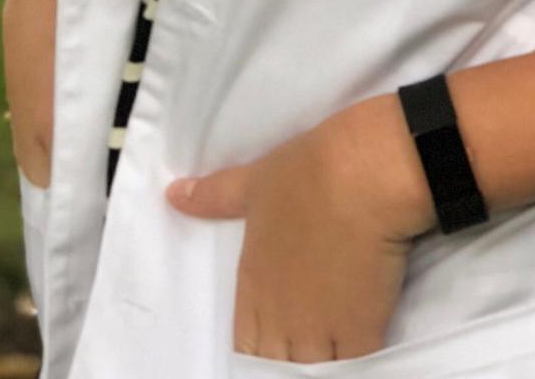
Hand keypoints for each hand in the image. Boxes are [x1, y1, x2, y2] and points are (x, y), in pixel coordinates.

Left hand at [166, 99, 433, 361]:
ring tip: (327, 350)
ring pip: (311, 371)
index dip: (258, 346)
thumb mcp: (254, 181)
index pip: (245, 344)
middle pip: (276, 365)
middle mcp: (281, 317)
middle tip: (300, 343)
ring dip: (318, 362)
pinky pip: (353, 367)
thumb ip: (214, 196)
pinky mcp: (360, 330)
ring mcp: (319, 329)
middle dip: (285, 361)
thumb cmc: (306, 174)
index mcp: (253, 287)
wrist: (361, 175)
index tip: (272, 337)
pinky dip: (352, 364)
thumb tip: (173, 194)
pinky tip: (356, 351)